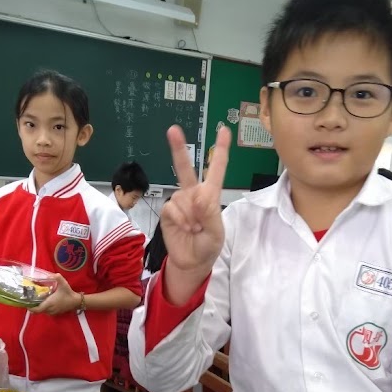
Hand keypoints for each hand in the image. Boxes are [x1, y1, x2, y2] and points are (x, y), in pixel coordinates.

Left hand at [29, 273, 79, 315]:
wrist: (76, 301)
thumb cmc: (68, 293)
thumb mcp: (63, 284)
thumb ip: (57, 277)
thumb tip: (50, 274)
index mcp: (49, 303)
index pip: (37, 310)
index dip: (31, 308)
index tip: (26, 304)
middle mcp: (50, 309)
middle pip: (38, 311)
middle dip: (34, 306)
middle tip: (30, 300)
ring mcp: (53, 312)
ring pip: (43, 311)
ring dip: (39, 307)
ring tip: (36, 300)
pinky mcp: (56, 313)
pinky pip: (47, 312)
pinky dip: (44, 308)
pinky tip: (45, 302)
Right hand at [162, 124, 230, 304]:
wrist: (192, 262)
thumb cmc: (208, 245)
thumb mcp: (217, 232)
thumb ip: (210, 212)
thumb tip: (197, 194)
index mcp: (210, 195)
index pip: (216, 170)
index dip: (220, 150)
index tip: (223, 130)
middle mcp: (193, 194)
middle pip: (185, 168)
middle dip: (178, 149)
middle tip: (172, 129)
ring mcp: (179, 202)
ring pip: (182, 198)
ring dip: (190, 215)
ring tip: (195, 228)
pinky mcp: (168, 212)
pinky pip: (173, 208)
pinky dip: (180, 219)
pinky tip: (185, 228)